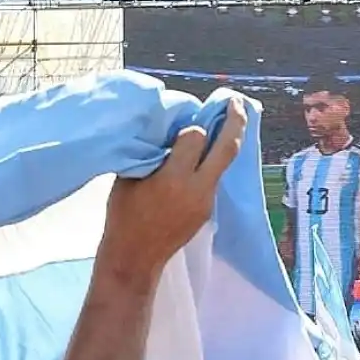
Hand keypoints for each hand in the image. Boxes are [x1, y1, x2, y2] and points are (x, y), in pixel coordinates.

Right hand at [100, 99, 245, 284]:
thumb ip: (152, 154)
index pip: (196, 137)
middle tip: (235, 102)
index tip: (180, 128)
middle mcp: (197, 189)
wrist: (135, 257)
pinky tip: (199, 161)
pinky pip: (213, 180)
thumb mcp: (129, 178)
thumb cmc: (124, 216)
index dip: (189, 127)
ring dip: (223, 144)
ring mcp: (206, 202)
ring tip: (220, 125)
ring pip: (224, 164)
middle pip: (227, 147)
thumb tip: (169, 133)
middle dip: (235, 121)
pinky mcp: (207, 211)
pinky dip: (210, 165)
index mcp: (173, 179)